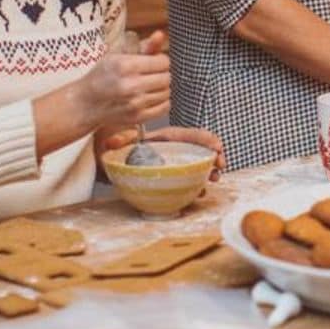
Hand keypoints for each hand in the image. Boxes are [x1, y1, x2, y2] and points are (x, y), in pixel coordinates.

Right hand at [77, 30, 169, 127]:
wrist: (85, 104)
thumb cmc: (102, 76)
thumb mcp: (119, 56)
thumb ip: (144, 46)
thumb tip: (160, 35)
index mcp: (126, 66)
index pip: (163, 62)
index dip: (161, 60)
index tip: (153, 62)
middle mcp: (131, 86)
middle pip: (167, 77)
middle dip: (163, 74)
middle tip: (152, 74)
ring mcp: (134, 104)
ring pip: (167, 92)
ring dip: (162, 88)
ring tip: (149, 86)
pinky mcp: (137, 117)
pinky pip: (164, 108)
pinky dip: (162, 101)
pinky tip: (151, 97)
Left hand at [102, 126, 225, 179]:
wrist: (120, 161)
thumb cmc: (126, 150)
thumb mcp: (125, 143)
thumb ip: (120, 140)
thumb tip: (110, 143)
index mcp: (171, 138)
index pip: (194, 135)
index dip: (208, 140)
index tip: (217, 149)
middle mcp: (179, 150)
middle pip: (203, 150)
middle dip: (216, 157)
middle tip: (219, 168)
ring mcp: (179, 164)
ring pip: (201, 166)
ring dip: (210, 172)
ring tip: (213, 180)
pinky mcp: (177, 179)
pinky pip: (192, 181)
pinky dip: (199, 186)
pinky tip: (199, 193)